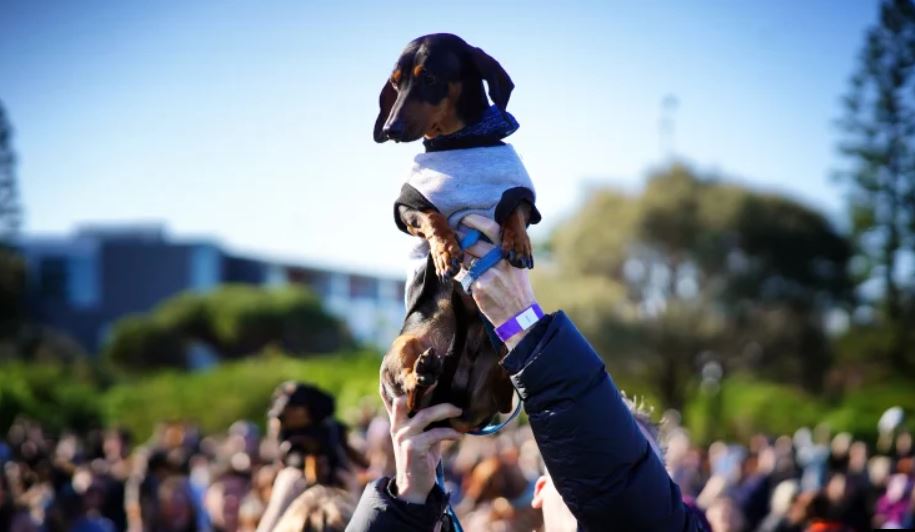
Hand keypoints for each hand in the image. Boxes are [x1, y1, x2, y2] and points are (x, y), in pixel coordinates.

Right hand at [383, 395, 461, 503]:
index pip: (397, 399)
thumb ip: (427, 422)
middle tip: (445, 389)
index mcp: (398, 422)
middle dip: (427, 392)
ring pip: (425, 416)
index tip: (425, 378)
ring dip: (445, 411)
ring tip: (458, 410)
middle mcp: (397, 427)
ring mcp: (404, 437)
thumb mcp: (422, 436)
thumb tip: (448, 404)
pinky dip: (449, 433)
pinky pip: (434, 434)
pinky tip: (459, 435)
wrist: (414, 486)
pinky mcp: (413, 449)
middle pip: (410, 402)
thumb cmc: (422, 457)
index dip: (407, 388)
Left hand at [459, 214, 537, 349]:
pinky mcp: (479, 286)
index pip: (490, 228)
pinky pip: (462, 274)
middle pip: (472, 242)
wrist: (519, 315)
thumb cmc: (516, 289)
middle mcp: (500, 259)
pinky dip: (459, 273)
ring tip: (456, 257)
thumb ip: (502, 252)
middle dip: (460, 239)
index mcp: (509, 252)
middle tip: (453, 237)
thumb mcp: (516, 266)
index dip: (475, 221)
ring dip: (458, 257)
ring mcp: (489, 273)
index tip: (464, 219)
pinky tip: (459, 275)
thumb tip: (481, 236)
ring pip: (465, 258)